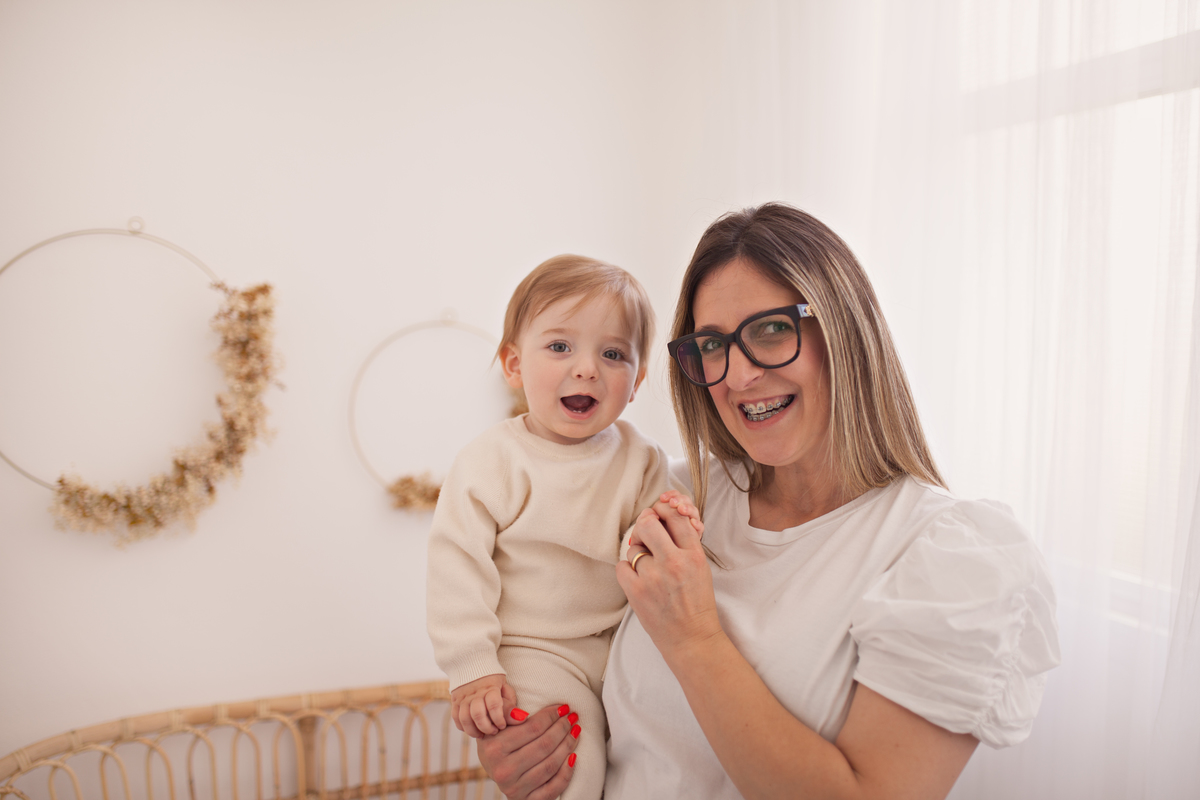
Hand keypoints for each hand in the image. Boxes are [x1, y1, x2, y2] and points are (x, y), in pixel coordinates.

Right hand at [451, 674, 516, 737]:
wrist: (471, 664)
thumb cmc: (493, 680)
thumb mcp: (504, 687)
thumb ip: (510, 704)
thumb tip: (521, 718)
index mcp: (490, 687)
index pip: (494, 705)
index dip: (499, 719)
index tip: (502, 726)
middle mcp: (475, 692)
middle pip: (478, 714)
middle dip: (486, 727)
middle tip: (494, 731)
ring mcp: (463, 697)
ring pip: (465, 718)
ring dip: (473, 730)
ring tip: (482, 734)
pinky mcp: (455, 701)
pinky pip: (455, 717)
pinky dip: (462, 727)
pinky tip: (472, 729)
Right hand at [478, 704, 580, 799]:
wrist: (493, 768)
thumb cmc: (499, 741)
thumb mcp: (498, 724)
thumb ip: (508, 713)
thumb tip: (524, 713)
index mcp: (494, 749)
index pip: (533, 728)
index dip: (552, 715)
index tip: (563, 707)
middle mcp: (503, 771)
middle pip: (544, 745)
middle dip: (562, 728)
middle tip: (573, 717)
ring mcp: (514, 788)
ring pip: (551, 765)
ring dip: (568, 746)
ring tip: (575, 731)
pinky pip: (553, 788)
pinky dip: (566, 772)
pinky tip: (573, 757)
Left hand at [617, 494, 721, 666]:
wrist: (692, 638)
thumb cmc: (697, 603)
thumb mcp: (701, 567)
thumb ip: (683, 543)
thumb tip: (660, 518)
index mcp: (694, 555)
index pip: (675, 516)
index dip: (663, 510)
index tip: (658, 514)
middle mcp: (674, 562)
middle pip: (648, 524)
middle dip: (645, 525)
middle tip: (646, 533)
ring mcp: (653, 577)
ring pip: (634, 548)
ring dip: (638, 554)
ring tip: (650, 570)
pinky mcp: (636, 592)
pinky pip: (621, 567)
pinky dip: (627, 570)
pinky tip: (638, 579)